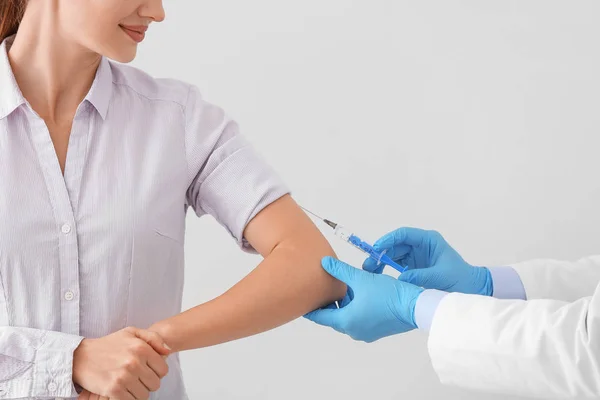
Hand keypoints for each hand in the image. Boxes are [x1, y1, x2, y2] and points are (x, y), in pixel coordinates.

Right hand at [73, 327, 170, 399]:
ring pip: (144, 395)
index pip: (163, 370)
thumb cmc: (108, 345)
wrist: (80, 356)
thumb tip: (168, 351)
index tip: (146, 371)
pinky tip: (121, 390)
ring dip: (137, 392)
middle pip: (155, 384)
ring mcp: (124, 376)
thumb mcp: (131, 333)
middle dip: (147, 383)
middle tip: (136, 378)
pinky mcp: (114, 389)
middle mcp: (135, 362)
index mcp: (141, 348)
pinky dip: (127, 398)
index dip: (156, 372)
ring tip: (128, 384)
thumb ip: (153, 338)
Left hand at [304, 257, 423, 342]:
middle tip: (322, 289)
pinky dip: (356, 307)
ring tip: (344, 286)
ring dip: (345, 303)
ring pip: (348, 316)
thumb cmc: (388, 295)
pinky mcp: (377, 330)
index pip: (321, 317)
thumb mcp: (361, 278)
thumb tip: (324, 263)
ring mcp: (366, 332)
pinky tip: (361, 292)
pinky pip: (360, 318)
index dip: (310, 309)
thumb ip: (340, 271)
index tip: (302, 304)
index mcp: (346, 322)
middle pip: (334, 316)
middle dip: (330, 302)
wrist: (415, 306)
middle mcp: (354, 331)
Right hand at [363, 227, 491, 294]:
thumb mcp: (440, 277)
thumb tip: (400, 278)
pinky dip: (388, 270)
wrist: (472, 290)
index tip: (376, 249)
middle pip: (395, 245)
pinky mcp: (414, 267)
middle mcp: (420, 246)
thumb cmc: (461, 279)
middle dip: (381, 253)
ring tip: (371, 272)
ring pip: (393, 255)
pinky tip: (380, 278)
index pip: (404, 235)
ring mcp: (417, 256)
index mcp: (428, 240)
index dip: (388, 240)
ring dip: (381, 262)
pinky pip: (397, 265)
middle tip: (369, 265)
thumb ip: (420, 276)